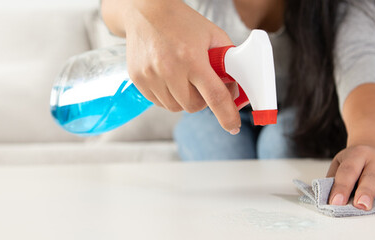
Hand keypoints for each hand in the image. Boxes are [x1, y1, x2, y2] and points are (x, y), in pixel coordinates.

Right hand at [103, 0, 242, 133]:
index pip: (214, 96)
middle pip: (193, 106)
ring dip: (185, 100)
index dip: (227, 115)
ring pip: (174, 107)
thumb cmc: (182, 22)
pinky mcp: (138, 79)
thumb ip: (228, 62)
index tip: (233, 126)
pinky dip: (168, 96)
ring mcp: (150, 75)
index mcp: (191, 58)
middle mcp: (169, 69)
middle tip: (205, 86)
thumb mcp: (213, 35)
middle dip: (203, 101)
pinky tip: (170, 79)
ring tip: (186, 79)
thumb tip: (236, 90)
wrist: (146, 11)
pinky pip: (158, 101)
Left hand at [326, 145, 374, 212]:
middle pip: (371, 176)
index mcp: (356, 155)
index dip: (341, 187)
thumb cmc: (353, 162)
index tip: (335, 202)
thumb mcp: (339, 165)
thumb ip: (334, 180)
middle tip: (362, 206)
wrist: (370, 145)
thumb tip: (324, 199)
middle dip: (366, 191)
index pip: (347, 172)